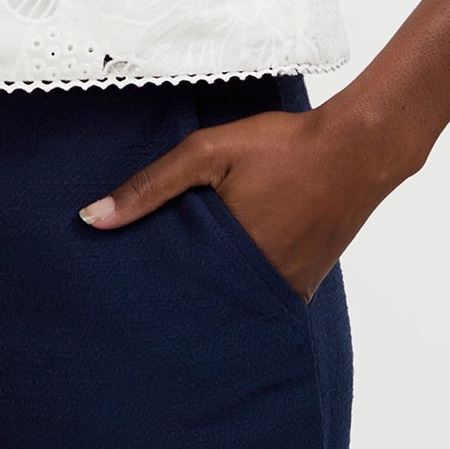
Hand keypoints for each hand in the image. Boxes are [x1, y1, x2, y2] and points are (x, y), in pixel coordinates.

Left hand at [77, 88, 414, 301]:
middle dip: (177, 296)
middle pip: (203, 302)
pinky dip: (243, 286)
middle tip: (143, 292)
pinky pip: (263, 295)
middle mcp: (259, 285)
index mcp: (229, 259)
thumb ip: (151, 186)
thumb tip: (91, 219)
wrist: (358, 149)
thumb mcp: (208, 153)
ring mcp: (285, 288)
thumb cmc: (283, 147)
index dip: (148, 290)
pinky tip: (227, 268)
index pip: (173, 292)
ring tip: (181, 279)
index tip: (122, 290)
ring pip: (233, 301)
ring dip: (212, 292)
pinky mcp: (305, 284)